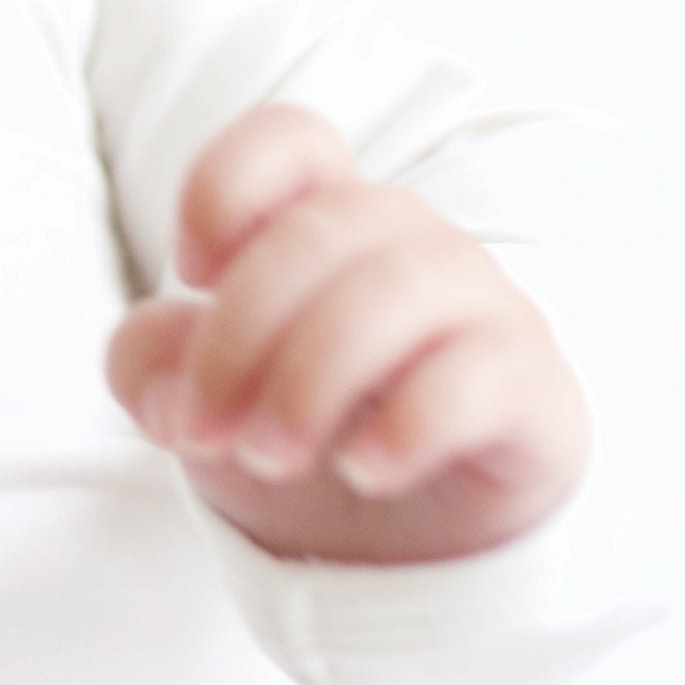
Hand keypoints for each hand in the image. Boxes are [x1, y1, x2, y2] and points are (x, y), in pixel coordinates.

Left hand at [106, 103, 589, 564]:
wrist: (413, 547)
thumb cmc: (302, 433)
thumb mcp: (202, 404)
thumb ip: (150, 366)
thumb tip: (164, 390)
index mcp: (324, 217)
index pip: (292, 137)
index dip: (225, 183)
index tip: (189, 273)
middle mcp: (408, 242)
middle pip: (321, 230)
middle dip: (241, 333)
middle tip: (207, 428)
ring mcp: (482, 305)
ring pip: (396, 288)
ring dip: (312, 376)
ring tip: (268, 454)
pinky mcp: (534, 387)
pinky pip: (480, 373)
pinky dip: (410, 422)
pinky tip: (363, 470)